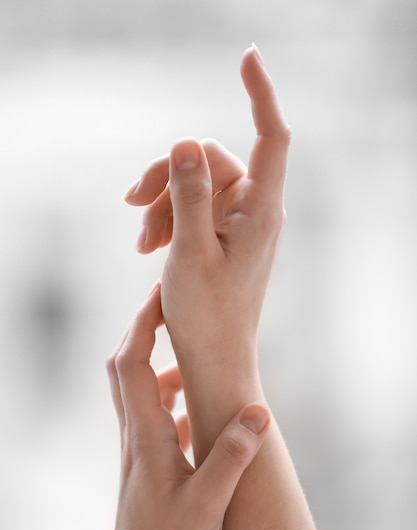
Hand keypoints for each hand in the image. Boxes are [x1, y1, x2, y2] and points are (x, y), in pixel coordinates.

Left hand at [59, 283, 268, 529]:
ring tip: (193, 353)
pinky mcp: (145, 461)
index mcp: (145, 435)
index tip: (162, 295)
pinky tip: (195, 405)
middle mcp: (135, 434)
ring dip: (159, 362)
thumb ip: (232, 455)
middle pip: (125, 366)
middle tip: (173, 306)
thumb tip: (259, 411)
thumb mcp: (208, 503)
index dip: (143, 324)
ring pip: (138, 389)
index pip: (132, 363)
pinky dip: (169, 395)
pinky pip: (152, 414)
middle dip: (144, 329)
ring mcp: (137, 448)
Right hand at [124, 46, 289, 367]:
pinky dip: (167, 218)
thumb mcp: (188, 251)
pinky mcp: (224, 232)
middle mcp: (255, 209)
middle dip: (165, 176)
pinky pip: (193, 205)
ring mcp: (240, 220)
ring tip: (141, 241)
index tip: (246, 57)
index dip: (261, 94)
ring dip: (160, 203)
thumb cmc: (206, 313)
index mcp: (260, 211)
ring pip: (194, 182)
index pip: (272, 137)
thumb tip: (185, 141)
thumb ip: (188, 195)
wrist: (214, 355)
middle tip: (130, 203)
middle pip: (209, 159)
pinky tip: (148, 245)